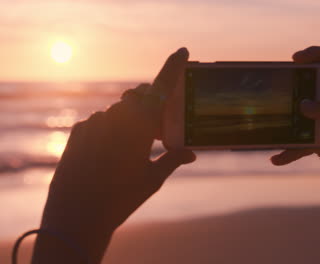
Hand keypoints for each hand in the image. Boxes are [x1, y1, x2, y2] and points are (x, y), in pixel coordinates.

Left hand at [32, 48, 195, 263]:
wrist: (76, 216)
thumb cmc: (121, 198)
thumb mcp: (152, 179)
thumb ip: (173, 159)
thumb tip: (191, 153)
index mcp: (140, 125)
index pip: (162, 87)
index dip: (174, 67)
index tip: (183, 51)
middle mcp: (116, 116)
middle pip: (141, 96)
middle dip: (152, 104)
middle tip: (157, 130)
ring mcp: (95, 122)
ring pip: (121, 110)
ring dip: (131, 120)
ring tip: (131, 150)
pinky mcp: (79, 131)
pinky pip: (101, 121)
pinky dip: (111, 130)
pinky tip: (109, 155)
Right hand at [271, 47, 319, 207]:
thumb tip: (303, 105)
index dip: (318, 55)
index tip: (295, 59)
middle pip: (317, 87)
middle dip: (297, 88)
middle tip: (280, 90)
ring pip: (305, 115)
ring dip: (289, 120)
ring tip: (272, 124)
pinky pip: (302, 141)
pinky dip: (289, 149)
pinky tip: (277, 158)